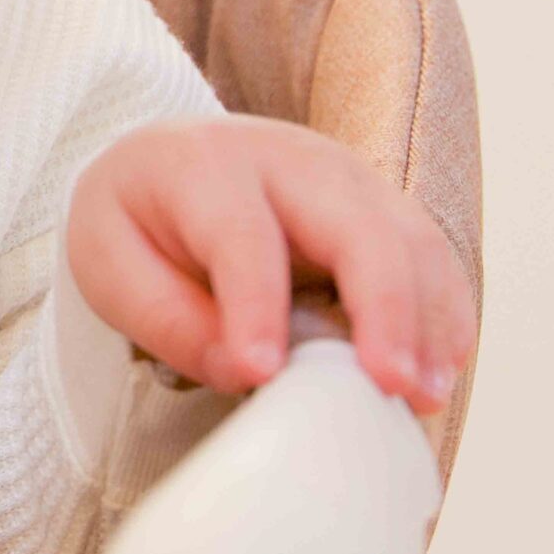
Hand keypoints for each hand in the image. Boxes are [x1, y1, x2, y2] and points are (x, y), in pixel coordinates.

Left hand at [65, 116, 475, 413]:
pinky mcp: (379, 205)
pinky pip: (430, 255)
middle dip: (383, 307)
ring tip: (422, 396)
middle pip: (355, 225)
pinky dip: (444, 313)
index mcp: (203, 166)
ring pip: (410, 238)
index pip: (243, 236)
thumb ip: (166, 319)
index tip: (262, 373)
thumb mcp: (109, 263)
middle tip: (390, 386)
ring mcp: (346, 176)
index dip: (255, 307)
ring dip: (428, 319)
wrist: (164, 160)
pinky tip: (439, 371)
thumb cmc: (137, 219)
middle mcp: (287, 158)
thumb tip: (246, 373)